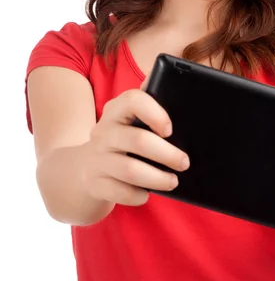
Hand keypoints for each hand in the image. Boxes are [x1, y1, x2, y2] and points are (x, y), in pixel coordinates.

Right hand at [82, 84, 189, 207]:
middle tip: (184, 163)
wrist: (85, 167)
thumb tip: (171, 85)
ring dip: (157, 178)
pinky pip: (120, 191)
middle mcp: (103, 132)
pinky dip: (137, 195)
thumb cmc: (121, 139)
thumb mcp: (130, 119)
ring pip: (130, 170)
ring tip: (173, 181)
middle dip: (167, 154)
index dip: (154, 113)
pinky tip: (146, 193)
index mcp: (115, 111)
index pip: (132, 101)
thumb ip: (149, 103)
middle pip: (138, 140)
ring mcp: (97, 159)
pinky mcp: (95, 183)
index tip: (170, 130)